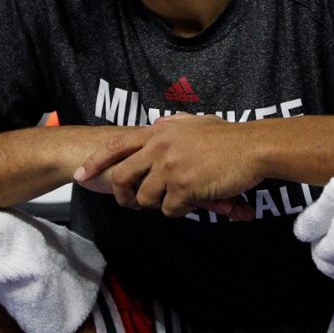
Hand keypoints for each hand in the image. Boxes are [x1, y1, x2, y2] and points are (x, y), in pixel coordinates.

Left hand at [75, 113, 260, 220]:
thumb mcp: (195, 122)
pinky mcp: (183, 187)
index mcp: (160, 132)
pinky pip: (169, 209)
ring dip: (159, 204)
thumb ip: (172, 125)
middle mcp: (159, 149)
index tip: (81, 175)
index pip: (117, 145)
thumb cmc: (229, 136)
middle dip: (122, 195)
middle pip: (123, 177)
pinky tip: (195, 201)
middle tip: (129, 203)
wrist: (252, 147)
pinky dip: (180, 210)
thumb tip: (157, 125)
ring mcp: (170, 168)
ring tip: (177, 198)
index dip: (96, 161)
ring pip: (146, 199)